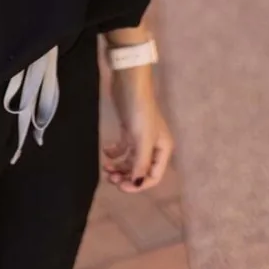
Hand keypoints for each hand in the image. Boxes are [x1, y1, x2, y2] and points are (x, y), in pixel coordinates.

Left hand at [102, 65, 173, 192]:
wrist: (129, 82)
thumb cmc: (139, 111)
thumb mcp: (142, 139)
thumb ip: (140, 164)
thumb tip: (136, 184)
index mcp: (163, 148)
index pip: (153, 176)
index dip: (137, 185)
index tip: (120, 186)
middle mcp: (154, 145)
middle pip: (141, 169)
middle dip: (126, 176)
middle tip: (110, 178)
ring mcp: (141, 136)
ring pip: (131, 160)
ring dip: (119, 166)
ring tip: (105, 168)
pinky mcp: (129, 128)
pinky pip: (123, 147)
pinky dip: (115, 152)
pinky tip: (106, 151)